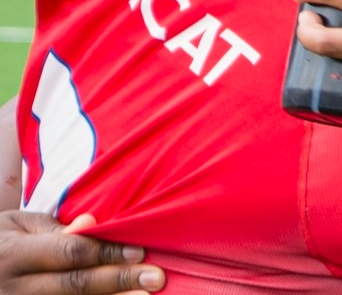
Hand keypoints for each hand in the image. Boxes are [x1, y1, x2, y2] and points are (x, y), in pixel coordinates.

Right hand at [0, 212, 162, 294]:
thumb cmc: (5, 240)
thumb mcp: (21, 225)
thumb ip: (58, 230)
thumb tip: (92, 224)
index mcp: (14, 255)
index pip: (69, 253)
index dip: (106, 253)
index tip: (140, 251)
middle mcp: (14, 288)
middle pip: (74, 285)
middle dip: (118, 280)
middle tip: (156, 277)